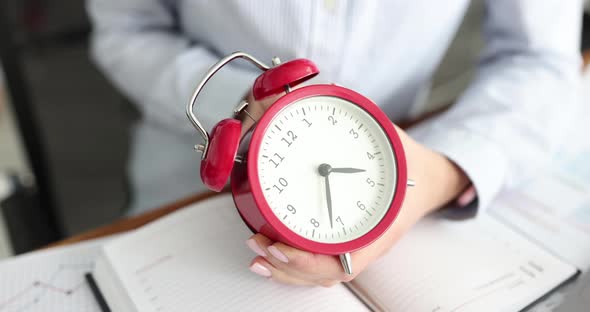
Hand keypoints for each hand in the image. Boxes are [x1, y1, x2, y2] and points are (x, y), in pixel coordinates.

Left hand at [242, 90, 470, 286]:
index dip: (308, 261)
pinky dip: (295, 265)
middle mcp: (368, 242)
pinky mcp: (347, 241)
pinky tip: (272, 257)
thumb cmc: (407, 161)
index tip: (279, 247)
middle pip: (325, 272)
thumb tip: (296, 84)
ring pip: (320, 273)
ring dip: (287, 270)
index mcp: (381, 224)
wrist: (429, 179)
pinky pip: (320, 263)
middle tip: (260, 247)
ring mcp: (358, 246)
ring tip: (260, 257)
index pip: (344, 259)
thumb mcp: (382, 135)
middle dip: (289, 267)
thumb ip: (345, 115)